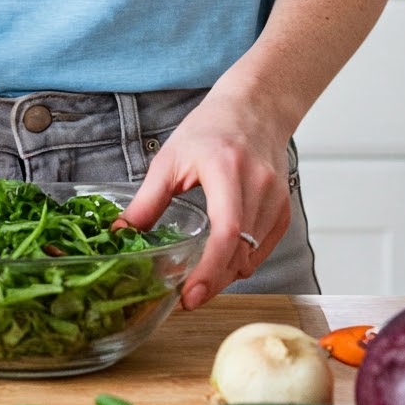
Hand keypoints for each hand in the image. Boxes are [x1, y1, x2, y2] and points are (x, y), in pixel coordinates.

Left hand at [119, 88, 295, 308]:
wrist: (255, 108)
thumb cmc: (211, 129)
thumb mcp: (170, 159)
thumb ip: (147, 201)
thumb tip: (121, 234)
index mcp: (227, 169)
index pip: (226, 231)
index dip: (209, 270)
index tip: (189, 295)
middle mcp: (258, 185)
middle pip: (240, 252)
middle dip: (213, 281)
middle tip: (186, 296)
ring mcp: (276, 198)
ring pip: (253, 256)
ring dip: (226, 274)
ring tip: (200, 277)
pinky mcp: (283, 209)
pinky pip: (265, 250)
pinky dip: (243, 262)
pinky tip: (223, 261)